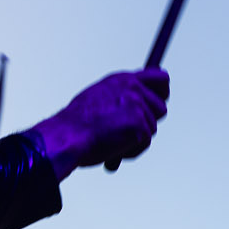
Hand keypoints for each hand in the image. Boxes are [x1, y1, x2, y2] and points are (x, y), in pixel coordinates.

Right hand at [29, 69, 168, 177]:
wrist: (67, 136)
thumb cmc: (76, 123)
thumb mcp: (98, 97)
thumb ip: (120, 95)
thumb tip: (136, 102)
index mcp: (123, 80)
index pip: (159, 78)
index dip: (162, 92)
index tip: (160, 100)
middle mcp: (133, 90)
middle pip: (160, 108)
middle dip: (148, 122)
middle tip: (132, 131)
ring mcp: (138, 108)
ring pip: (151, 128)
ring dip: (136, 138)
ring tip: (112, 140)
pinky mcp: (140, 127)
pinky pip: (144, 143)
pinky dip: (131, 150)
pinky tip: (113, 148)